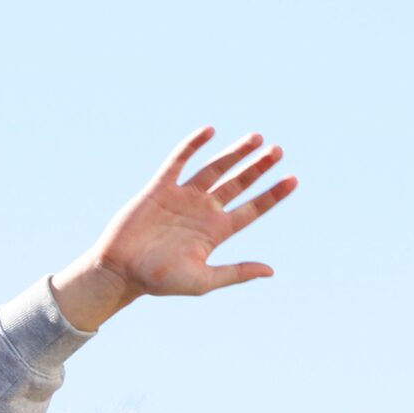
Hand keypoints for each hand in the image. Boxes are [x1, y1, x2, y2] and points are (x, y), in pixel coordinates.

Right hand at [51, 128, 299, 331]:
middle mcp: (203, 211)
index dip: (272, 195)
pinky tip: (209, 131)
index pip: (251, 209)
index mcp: (215, 232)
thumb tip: (270, 271)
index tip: (293, 180)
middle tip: (278, 151)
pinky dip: (193, 146)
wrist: (120, 271)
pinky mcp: (160, 188)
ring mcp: (183, 197)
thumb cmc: (159, 281)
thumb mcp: (203, 280)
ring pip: (215, 169)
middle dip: (258, 167)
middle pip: (238, 183)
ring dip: (235, 154)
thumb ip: (236, 273)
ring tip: (257, 138)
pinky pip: (179, 161)